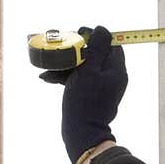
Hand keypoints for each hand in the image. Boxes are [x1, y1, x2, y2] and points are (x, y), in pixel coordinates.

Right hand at [40, 25, 127, 163]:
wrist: (81, 134)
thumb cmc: (84, 103)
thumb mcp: (89, 71)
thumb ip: (97, 48)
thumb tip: (101, 29)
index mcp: (117, 69)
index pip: (109, 43)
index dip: (93, 37)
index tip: (78, 36)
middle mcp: (113, 77)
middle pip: (95, 53)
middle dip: (76, 51)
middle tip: (61, 49)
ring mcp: (103, 86)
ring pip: (85, 66)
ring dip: (66, 64)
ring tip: (48, 67)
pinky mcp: (92, 95)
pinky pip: (80, 79)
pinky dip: (66, 76)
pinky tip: (48, 77)